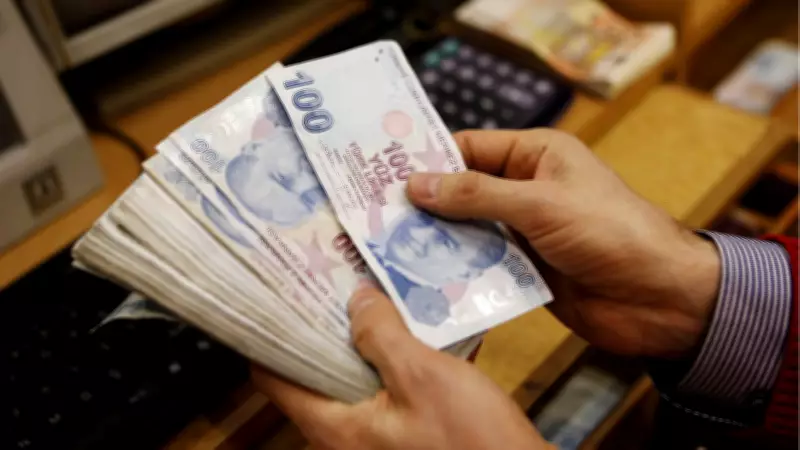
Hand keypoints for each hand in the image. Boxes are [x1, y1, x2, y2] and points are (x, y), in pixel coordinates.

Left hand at [252, 284, 552, 449]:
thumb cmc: (469, 440)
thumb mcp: (423, 377)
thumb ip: (381, 335)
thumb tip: (355, 299)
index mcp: (336, 426)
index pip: (274, 378)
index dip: (270, 333)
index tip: (279, 289)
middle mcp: (348, 434)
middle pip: (317, 371)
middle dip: (325, 322)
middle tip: (331, 275)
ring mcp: (380, 434)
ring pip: (357, 374)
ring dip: (367, 334)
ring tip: (371, 286)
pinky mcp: (410, 431)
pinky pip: (391, 384)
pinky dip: (398, 354)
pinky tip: (417, 320)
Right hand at [407, 129, 720, 359]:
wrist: (661, 298)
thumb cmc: (611, 232)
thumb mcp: (541, 204)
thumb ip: (477, 195)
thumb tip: (417, 185)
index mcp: (535, 155)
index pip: (469, 148)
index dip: (427, 159)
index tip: (379, 174)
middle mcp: (525, 189)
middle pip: (462, 193)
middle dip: (424, 206)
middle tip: (371, 218)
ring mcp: (523, 232)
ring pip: (467, 232)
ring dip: (436, 242)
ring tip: (385, 251)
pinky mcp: (524, 270)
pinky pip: (481, 266)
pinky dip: (457, 272)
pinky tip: (421, 281)